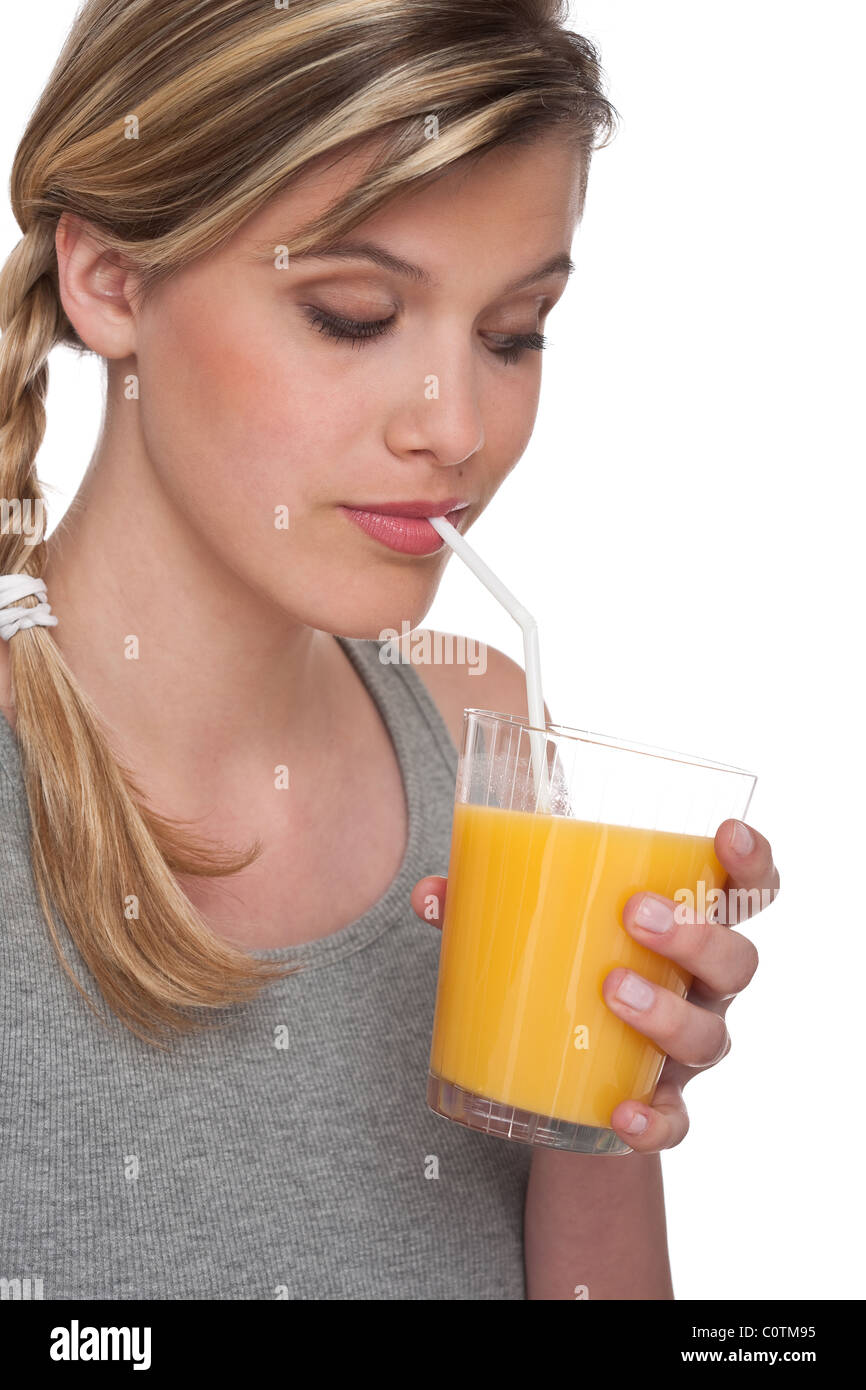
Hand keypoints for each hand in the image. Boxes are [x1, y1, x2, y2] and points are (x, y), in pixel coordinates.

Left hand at [411, 817, 778, 1154]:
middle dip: (696, 933)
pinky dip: (653, 1121)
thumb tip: (430, 893)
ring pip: (709, 1036)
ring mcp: (686, 1052)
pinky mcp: (662, 1108)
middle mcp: (700, 989)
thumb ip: (485, 907)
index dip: (751, 861)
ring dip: (666, 1012)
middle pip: (736, 961)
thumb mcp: (535, 934)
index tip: (727, 832)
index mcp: (685, 928)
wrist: (567, 1084)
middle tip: (636, 914)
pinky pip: (676, 1122)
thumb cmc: (565, 976)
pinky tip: (621, 1113)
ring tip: (611, 990)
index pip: (746, 890)